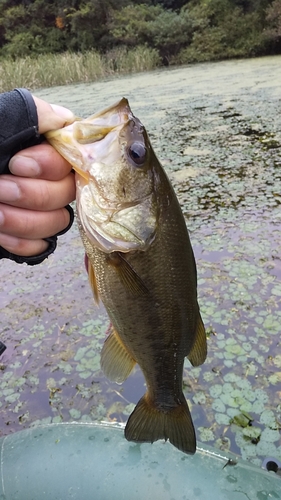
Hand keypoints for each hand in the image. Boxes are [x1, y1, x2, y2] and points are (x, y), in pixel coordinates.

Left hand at [0, 96, 75, 256]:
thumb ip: (33, 115)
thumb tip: (64, 120)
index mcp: (38, 147)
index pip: (70, 158)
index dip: (51, 165)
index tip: (17, 164)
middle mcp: (44, 177)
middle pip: (66, 193)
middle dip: (33, 194)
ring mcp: (37, 208)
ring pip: (57, 221)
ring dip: (25, 220)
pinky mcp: (26, 234)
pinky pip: (41, 245)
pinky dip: (22, 242)